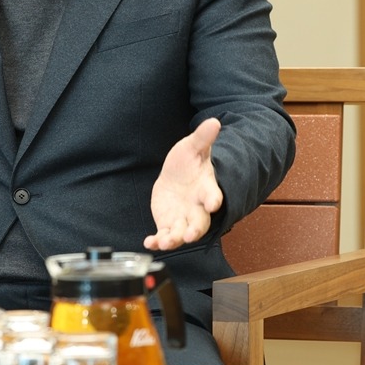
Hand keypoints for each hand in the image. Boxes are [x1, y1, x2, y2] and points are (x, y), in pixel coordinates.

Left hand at [145, 118, 222, 250]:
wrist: (177, 175)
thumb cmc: (189, 162)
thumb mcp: (192, 147)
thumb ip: (202, 138)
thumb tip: (214, 121)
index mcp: (206, 188)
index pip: (212, 195)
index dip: (213, 199)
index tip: (213, 203)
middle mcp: (197, 208)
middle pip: (199, 223)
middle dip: (195, 230)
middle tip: (189, 235)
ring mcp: (182, 218)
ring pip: (181, 233)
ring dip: (174, 239)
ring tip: (165, 242)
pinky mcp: (168, 224)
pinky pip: (164, 235)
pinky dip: (157, 241)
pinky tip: (149, 242)